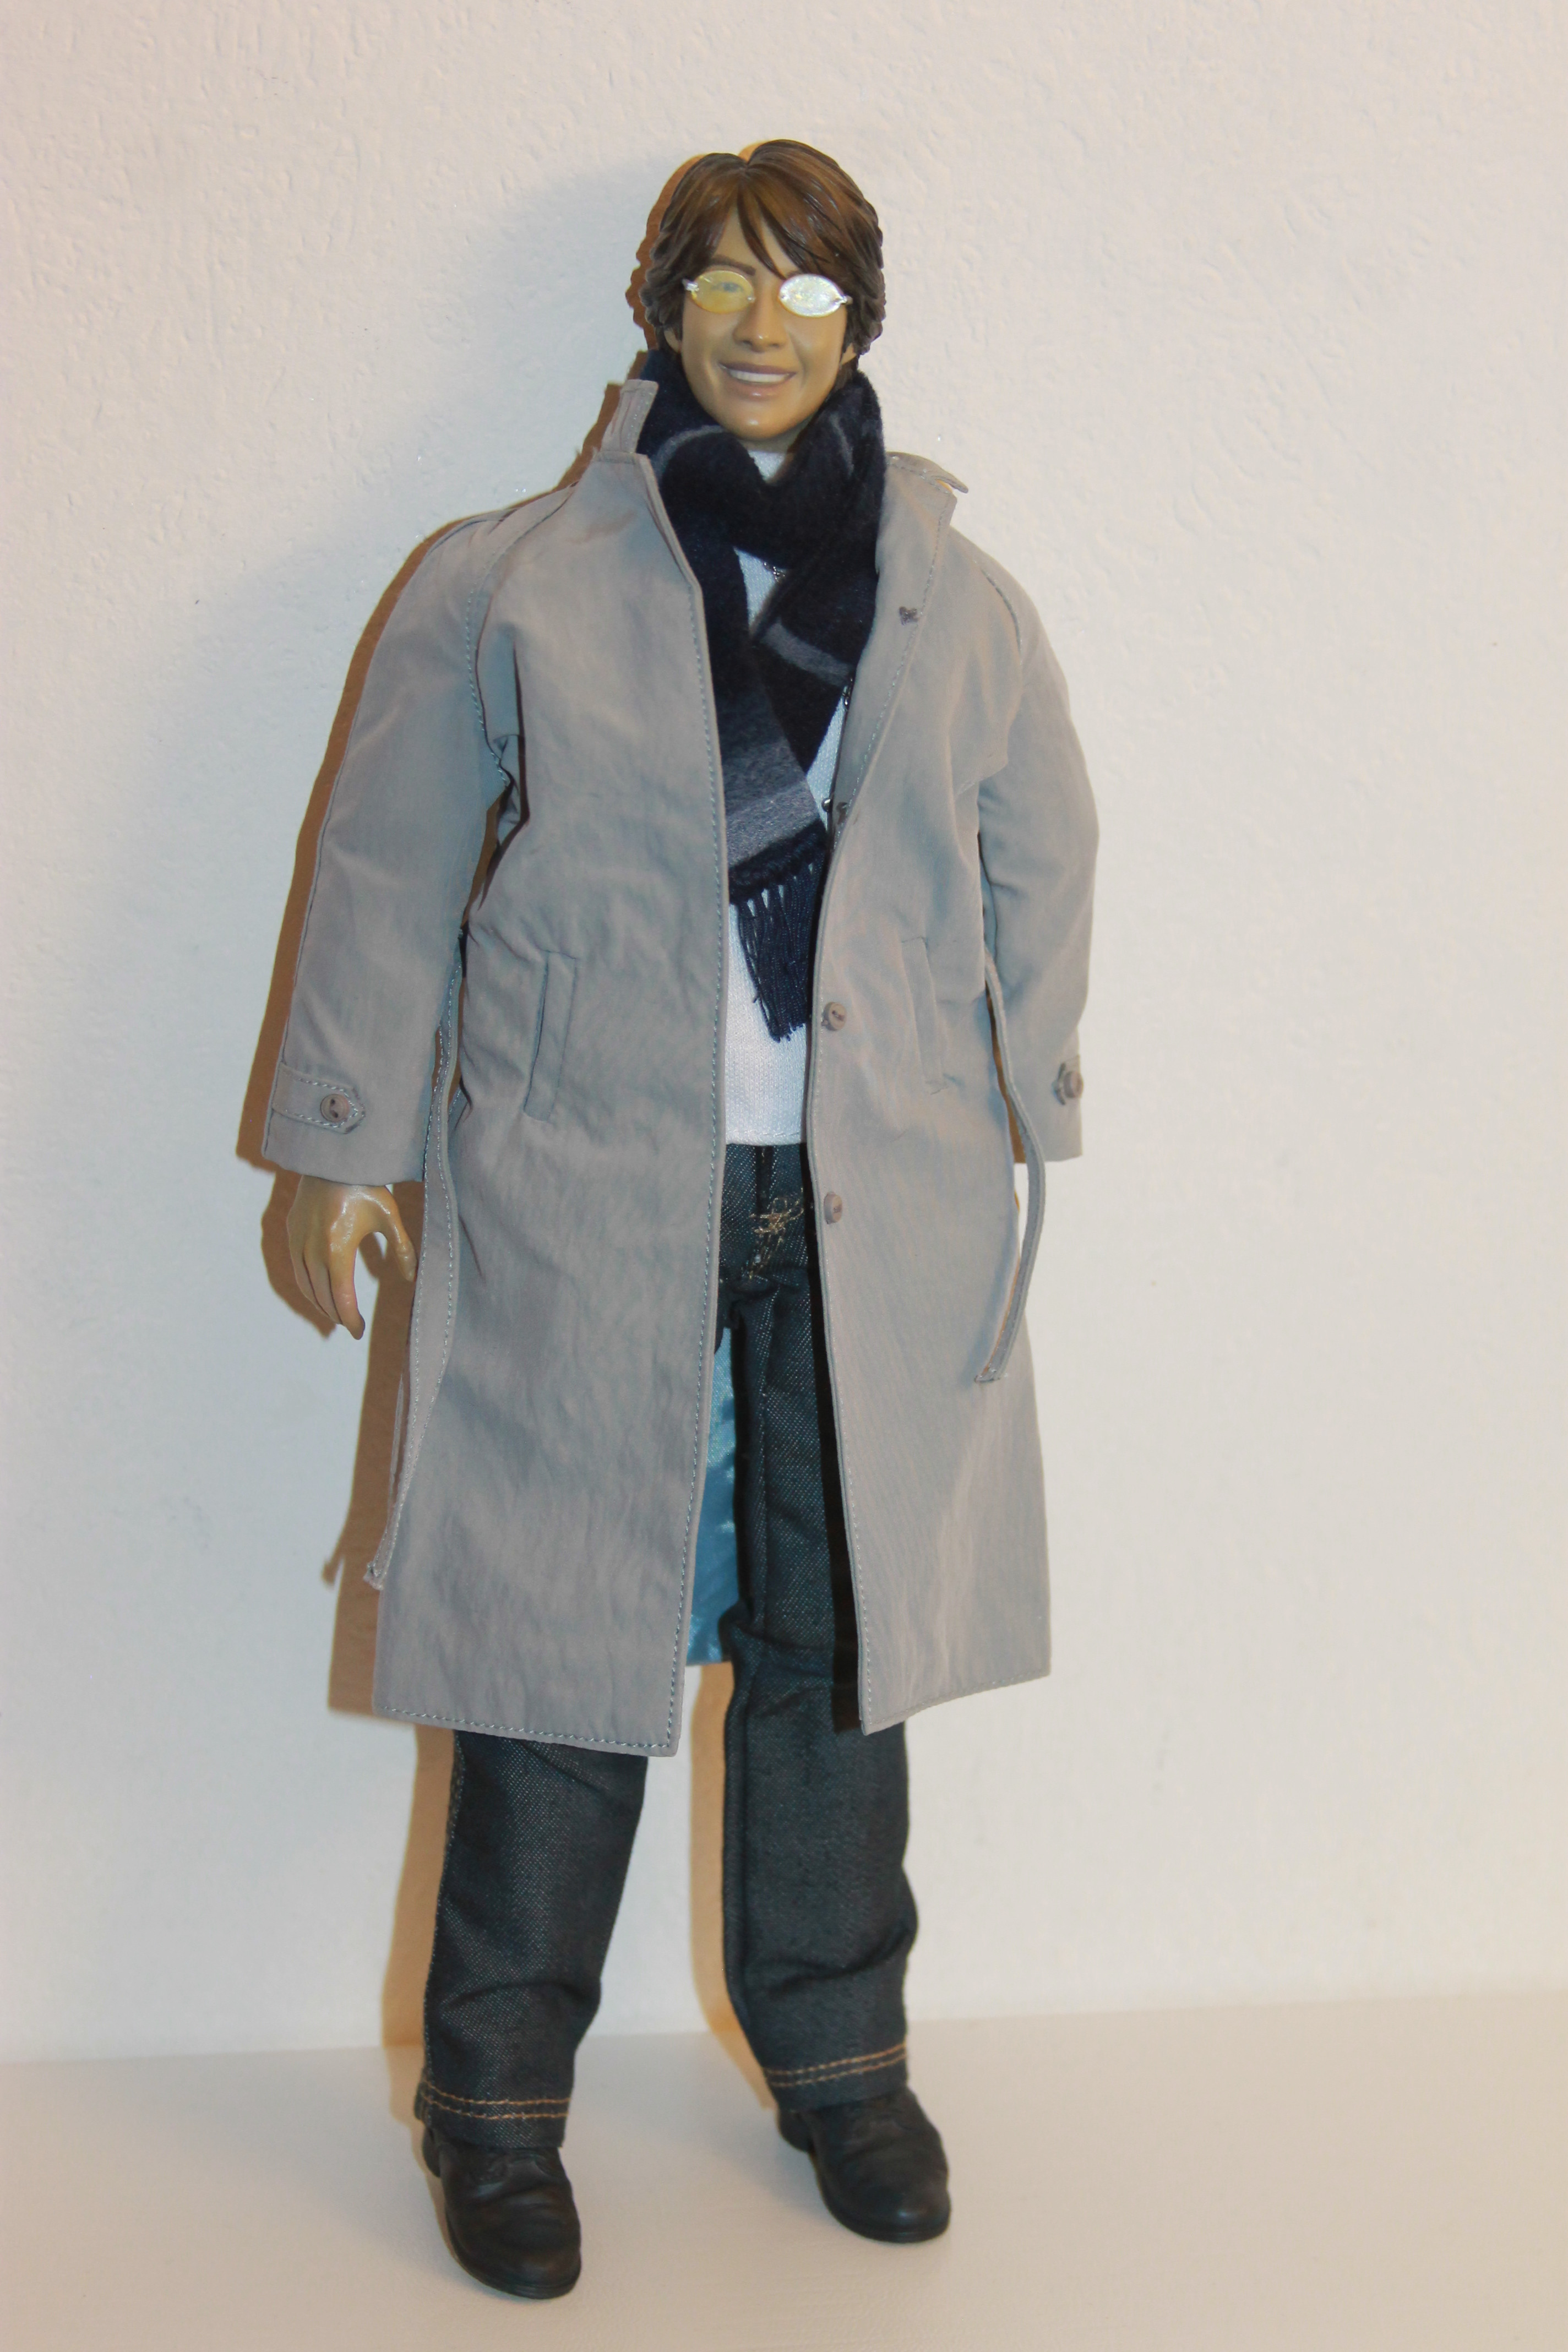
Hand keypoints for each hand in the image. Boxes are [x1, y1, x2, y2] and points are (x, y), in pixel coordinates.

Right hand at [286, 1176, 416, 1338]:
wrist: (332, 1158)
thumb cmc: (365, 1185)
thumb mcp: (389, 1216)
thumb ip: (402, 1248)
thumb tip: (410, 1278)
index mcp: (337, 1249)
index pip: (341, 1298)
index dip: (350, 1319)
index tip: (359, 1332)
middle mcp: (312, 1249)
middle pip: (322, 1297)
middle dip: (337, 1316)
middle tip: (350, 1326)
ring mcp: (298, 1241)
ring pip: (306, 1286)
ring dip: (320, 1305)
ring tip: (335, 1315)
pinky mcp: (290, 1232)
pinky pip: (296, 1269)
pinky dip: (306, 1286)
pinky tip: (317, 1292)